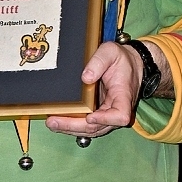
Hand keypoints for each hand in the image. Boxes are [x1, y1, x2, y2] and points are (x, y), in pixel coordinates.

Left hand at [45, 39, 166, 138]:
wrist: (129, 65)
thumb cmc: (122, 60)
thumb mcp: (111, 52)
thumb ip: (99, 62)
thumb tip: (85, 78)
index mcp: (123, 95)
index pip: (120, 115)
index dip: (105, 119)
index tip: (90, 117)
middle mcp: (116, 109)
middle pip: (98, 127)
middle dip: (74, 126)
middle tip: (54, 122)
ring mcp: (107, 114)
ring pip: (90, 129)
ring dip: (70, 129)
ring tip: (51, 123)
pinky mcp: (99, 114)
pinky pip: (86, 125)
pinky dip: (72, 126)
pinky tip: (58, 122)